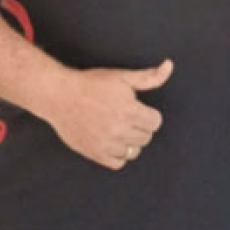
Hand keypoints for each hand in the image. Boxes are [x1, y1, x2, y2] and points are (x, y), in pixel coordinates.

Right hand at [47, 59, 172, 169]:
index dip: (148, 114)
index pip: (155, 122)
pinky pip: (118, 163)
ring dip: (129, 141)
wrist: (59, 95)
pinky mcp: (95, 153)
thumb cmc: (91, 84)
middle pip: (146, 137)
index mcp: (129, 110)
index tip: (137, 109)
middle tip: (125, 117)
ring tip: (117, 128)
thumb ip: (149, 77)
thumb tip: (169, 66)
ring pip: (134, 152)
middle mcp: (119, 130)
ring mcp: (107, 144)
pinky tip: (111, 141)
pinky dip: (118, 154)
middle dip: (140, 126)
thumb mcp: (122, 76)